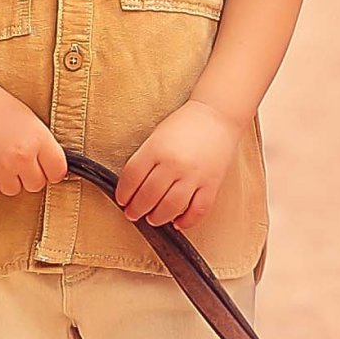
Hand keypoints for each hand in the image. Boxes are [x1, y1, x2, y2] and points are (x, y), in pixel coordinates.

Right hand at [0, 94, 67, 202]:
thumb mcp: (31, 122)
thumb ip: (44, 147)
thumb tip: (56, 171)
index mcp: (39, 139)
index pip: (58, 172)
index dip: (52, 171)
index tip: (46, 169)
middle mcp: (22, 155)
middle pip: (36, 185)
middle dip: (28, 176)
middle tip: (17, 160)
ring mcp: (0, 166)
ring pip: (13, 190)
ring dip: (7, 180)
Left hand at [110, 99, 241, 233]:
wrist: (217, 116)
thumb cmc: (184, 125)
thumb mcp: (157, 136)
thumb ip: (145, 159)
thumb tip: (133, 187)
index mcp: (156, 149)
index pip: (132, 178)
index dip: (123, 193)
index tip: (122, 200)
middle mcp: (174, 164)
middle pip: (148, 196)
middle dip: (136, 209)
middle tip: (132, 214)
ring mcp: (194, 176)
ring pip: (171, 208)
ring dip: (157, 218)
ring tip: (152, 219)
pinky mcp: (211, 184)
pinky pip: (197, 211)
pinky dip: (186, 221)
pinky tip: (177, 222)